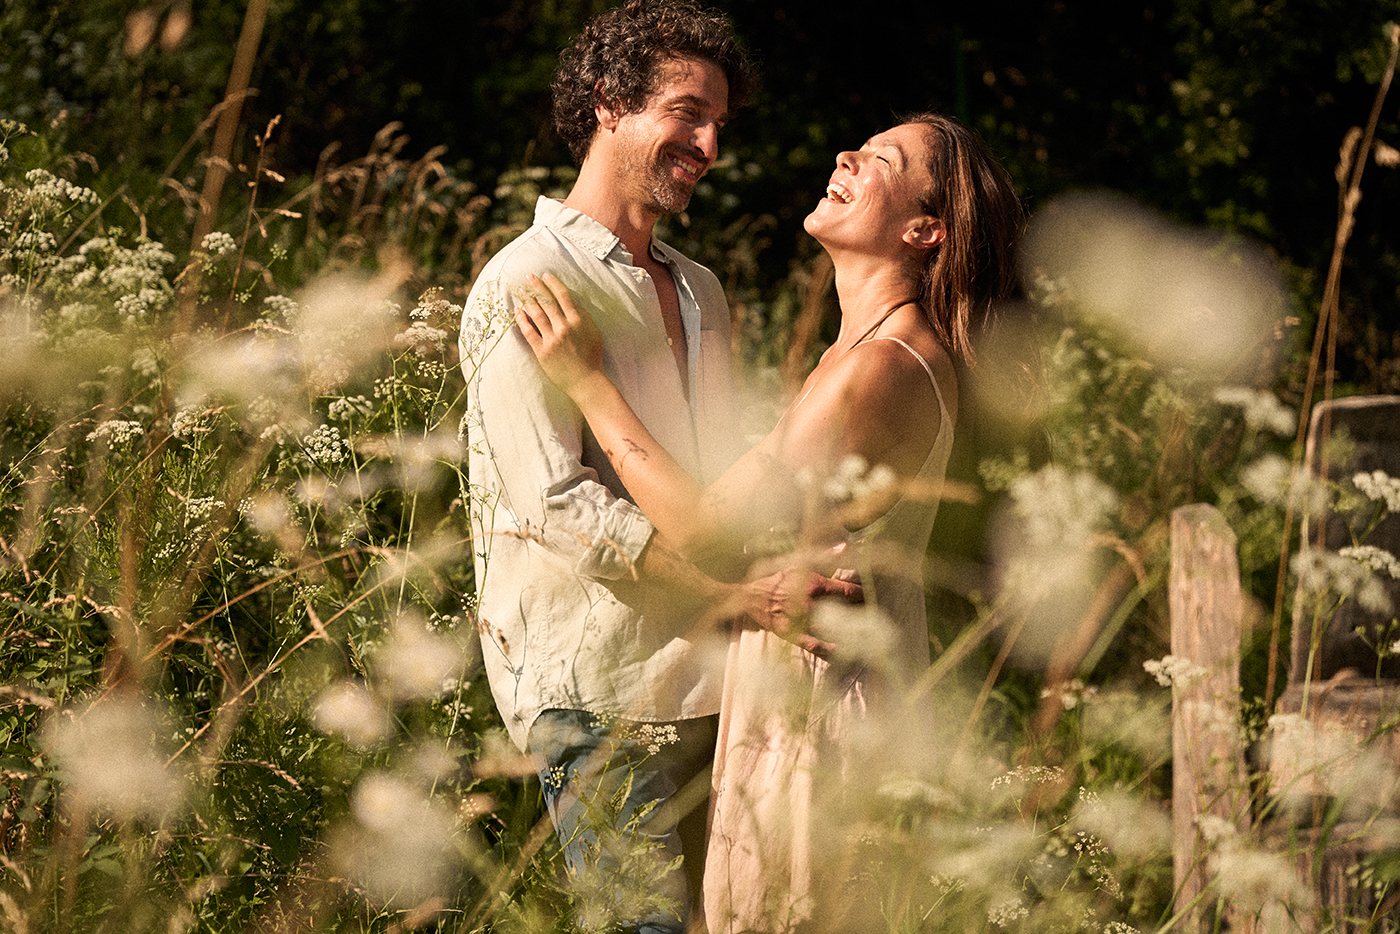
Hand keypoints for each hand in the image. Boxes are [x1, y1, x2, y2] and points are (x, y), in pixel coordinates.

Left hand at [514, 273, 604, 396]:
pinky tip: (516, 311)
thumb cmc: (592, 357)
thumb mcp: (594, 332)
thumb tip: (571, 301)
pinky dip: (521, 320)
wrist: (586, 382)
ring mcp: (552, 340)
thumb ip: (583, 316)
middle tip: (528, 277)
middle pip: (547, 302)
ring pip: (536, 314)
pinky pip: (529, 332)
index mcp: (579, 321)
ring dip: (527, 300)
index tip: (545, 275)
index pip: (563, 296)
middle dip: (536, 287)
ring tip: (520, 290)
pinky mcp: (542, 351)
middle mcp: (565, 328)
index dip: (553, 284)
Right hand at [742, 567, 861, 658]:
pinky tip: (841, 650)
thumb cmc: (777, 579)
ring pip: (831, 629)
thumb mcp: (799, 562)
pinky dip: (828, 649)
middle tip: (872, 616)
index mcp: (814, 584)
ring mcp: (801, 621)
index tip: (870, 597)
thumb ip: (824, 555)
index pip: (847, 591)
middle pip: (843, 611)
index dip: (862, 595)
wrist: (750, 597)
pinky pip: (813, 645)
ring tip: (864, 634)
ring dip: (849, 632)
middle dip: (859, 614)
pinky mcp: (792, 634)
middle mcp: (810, 603)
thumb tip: (846, 546)